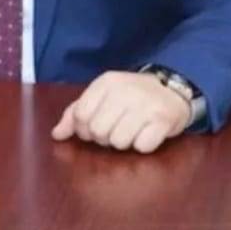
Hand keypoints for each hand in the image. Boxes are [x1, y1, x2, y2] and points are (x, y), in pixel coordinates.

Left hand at [50, 71, 191, 153]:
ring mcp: (146, 105)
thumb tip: (57, 134)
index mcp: (106, 82)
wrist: (173, 88)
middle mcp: (125, 91)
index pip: (80, 115)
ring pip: (119, 142)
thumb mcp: (102, 96)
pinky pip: (142, 146)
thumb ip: (76, 113)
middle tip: (117, 129)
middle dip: (104, 137)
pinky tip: (147, 133)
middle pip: (98, 131)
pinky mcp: (163, 120)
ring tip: (132, 130)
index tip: (96, 125)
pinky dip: (143, 145)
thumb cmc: (132, 96)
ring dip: (124, 142)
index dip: (84, 128)